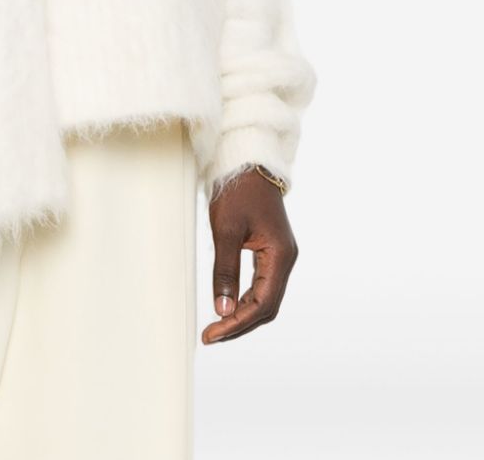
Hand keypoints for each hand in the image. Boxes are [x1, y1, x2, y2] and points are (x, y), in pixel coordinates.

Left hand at [202, 168, 298, 344]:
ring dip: (242, 314)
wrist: (248, 162)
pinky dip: (245, 298)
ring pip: (265, 298)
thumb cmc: (238, 191)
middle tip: (211, 335)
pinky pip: (261, 284)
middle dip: (240, 323)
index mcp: (280, 256)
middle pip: (267, 306)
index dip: (237, 323)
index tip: (212, 333)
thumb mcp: (226, 230)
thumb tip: (222, 309)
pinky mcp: (271, 251)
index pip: (262, 303)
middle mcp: (285, 259)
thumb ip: (225, 270)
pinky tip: (228, 304)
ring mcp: (280, 256)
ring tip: (217, 326)